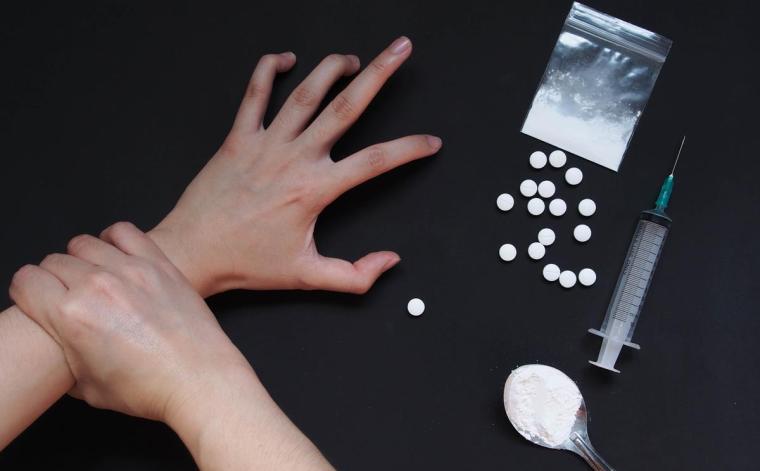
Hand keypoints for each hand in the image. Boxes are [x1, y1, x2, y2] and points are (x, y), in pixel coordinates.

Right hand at [8, 222, 244, 419]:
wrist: (198, 379)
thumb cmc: (149, 388)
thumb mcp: (87, 387)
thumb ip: (65, 357)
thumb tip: (61, 347)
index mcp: (70, 316)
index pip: (25, 281)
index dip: (26, 294)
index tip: (37, 302)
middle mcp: (97, 286)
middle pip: (53, 261)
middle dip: (53, 279)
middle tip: (69, 298)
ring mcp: (130, 270)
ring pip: (83, 243)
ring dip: (81, 259)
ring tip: (93, 279)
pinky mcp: (158, 263)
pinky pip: (124, 232)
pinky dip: (114, 239)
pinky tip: (117, 257)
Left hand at [150, 36, 440, 296]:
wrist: (193, 252)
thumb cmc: (247, 264)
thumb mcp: (307, 276)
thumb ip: (355, 275)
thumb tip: (390, 261)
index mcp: (314, 189)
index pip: (375, 161)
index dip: (409, 149)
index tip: (431, 142)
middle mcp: (293, 159)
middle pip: (345, 107)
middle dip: (379, 74)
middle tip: (400, 50)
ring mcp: (265, 144)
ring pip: (304, 93)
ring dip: (332, 69)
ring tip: (354, 59)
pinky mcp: (238, 138)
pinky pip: (254, 94)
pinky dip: (268, 70)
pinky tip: (284, 59)